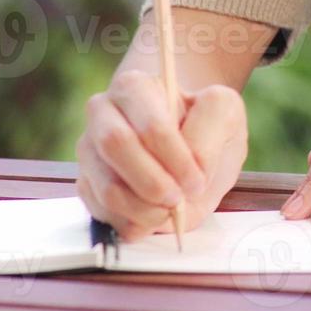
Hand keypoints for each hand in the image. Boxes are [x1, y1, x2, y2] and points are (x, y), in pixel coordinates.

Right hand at [76, 69, 248, 241]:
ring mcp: (90, 150)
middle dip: (152, 183)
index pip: (150, 125)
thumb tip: (191, 169)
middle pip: (116, 148)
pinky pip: (100, 210)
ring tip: (169, 213)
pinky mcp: (86, 182)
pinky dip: (130, 223)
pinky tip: (152, 219)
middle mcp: (102, 113)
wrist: (190, 141)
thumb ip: (210, 134)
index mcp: (135, 87)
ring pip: (106, 186)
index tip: (197, 181)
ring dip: (142, 209)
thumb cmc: (205, 124)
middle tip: (177, 201)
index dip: (175, 159)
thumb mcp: (224, 115)